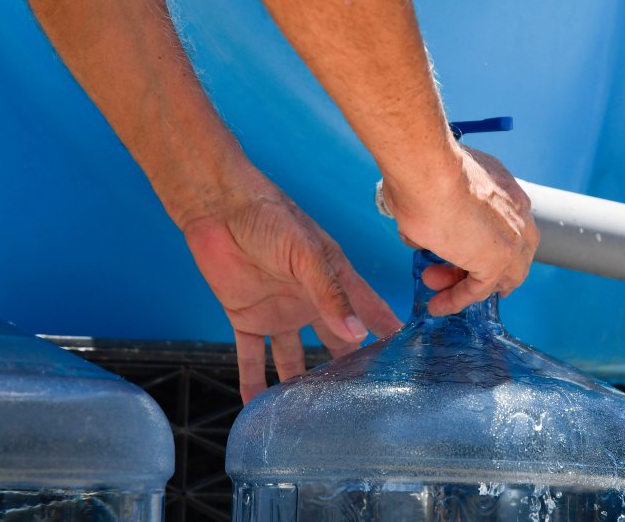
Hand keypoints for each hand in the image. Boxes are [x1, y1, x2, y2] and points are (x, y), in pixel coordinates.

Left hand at [182, 177, 401, 403]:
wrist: (217, 208)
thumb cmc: (269, 216)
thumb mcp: (306, 253)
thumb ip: (329, 293)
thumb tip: (357, 334)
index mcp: (333, 278)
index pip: (369, 311)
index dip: (386, 333)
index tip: (407, 361)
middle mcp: (310, 300)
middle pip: (335, 341)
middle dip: (348, 368)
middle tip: (363, 400)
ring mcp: (279, 311)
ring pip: (294, 356)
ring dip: (301, 383)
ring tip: (313, 415)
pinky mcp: (246, 318)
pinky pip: (251, 357)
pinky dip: (253, 382)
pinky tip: (257, 407)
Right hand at [382, 144, 538, 314]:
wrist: (427, 169)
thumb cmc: (423, 169)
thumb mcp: (436, 189)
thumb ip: (436, 212)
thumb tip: (420, 231)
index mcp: (504, 188)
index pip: (505, 226)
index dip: (484, 244)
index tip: (462, 254)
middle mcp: (517, 212)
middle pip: (507, 253)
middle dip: (476, 267)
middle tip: (446, 273)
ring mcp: (513, 237)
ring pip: (495, 272)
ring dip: (463, 284)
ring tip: (433, 287)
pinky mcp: (499, 259)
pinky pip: (480, 288)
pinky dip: (459, 299)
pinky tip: (439, 303)